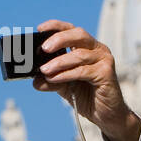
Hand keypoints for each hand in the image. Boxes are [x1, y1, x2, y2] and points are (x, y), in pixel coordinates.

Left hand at [32, 19, 140, 140]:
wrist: (106, 115)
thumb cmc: (86, 96)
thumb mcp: (63, 86)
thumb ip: (50, 79)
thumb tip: (34, 79)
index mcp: (86, 47)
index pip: (71, 29)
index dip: (56, 26)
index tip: (40, 29)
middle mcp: (97, 49)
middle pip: (78, 35)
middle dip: (59, 39)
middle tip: (43, 49)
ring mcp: (104, 60)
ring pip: (79, 55)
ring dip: (59, 62)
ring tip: (45, 70)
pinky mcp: (106, 73)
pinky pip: (83, 71)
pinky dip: (66, 74)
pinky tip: (55, 79)